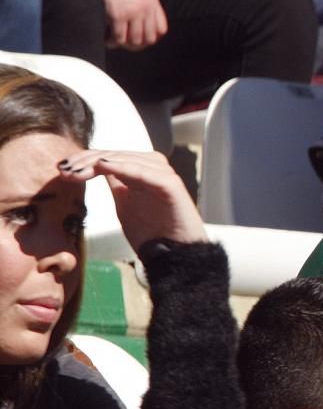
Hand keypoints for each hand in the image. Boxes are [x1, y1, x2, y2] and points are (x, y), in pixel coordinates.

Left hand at [59, 149, 206, 249]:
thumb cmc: (152, 232)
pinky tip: (104, 166)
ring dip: (98, 162)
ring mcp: (163, 174)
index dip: (84, 159)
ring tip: (76, 171)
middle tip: (63, 170)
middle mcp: (154, 167)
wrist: (175, 254)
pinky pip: (144, 172)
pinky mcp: (171, 185)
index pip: (109, 156)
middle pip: (115, 154)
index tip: (62, 168)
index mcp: (143, 169)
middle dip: (86, 160)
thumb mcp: (125, 204)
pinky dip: (124, 167)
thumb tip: (95, 168)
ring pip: (126, 159)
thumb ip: (116, 184)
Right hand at [89, 0, 168, 49]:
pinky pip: (119, 37)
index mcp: (152, 1)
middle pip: (149, 38)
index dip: (152, 37)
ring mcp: (133, 12)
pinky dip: (112, 41)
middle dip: (137, 44)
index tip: (142, 39)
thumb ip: (144, 2)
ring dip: (124, 44)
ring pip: (134, 40)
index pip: (161, 29)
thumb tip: (144, 22)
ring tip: (116, 42)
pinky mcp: (119, 15)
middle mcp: (146, 7)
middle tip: (126, 44)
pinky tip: (107, 40)